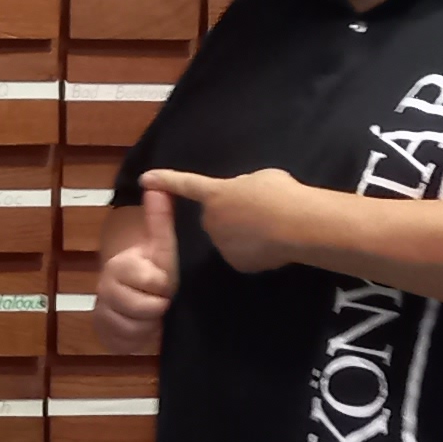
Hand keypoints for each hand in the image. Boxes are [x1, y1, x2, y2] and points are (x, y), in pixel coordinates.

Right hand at [95, 187, 179, 353]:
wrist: (134, 295)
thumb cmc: (152, 268)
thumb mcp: (161, 245)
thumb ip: (159, 218)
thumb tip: (156, 185)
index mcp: (119, 266)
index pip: (147, 278)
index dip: (162, 283)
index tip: (165, 281)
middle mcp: (105, 289)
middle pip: (141, 307)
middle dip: (158, 306)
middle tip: (163, 300)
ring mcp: (102, 313)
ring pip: (134, 328)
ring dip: (150, 324)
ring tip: (154, 314)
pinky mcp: (105, 336)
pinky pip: (126, 344)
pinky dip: (140, 339)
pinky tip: (144, 328)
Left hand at [135, 167, 326, 274]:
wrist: (296, 225)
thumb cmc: (280, 193)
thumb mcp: (259, 179)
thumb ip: (242, 188)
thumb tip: (243, 196)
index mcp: (215, 194)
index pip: (185, 185)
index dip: (165, 180)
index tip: (146, 179)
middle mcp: (211, 220)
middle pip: (216, 217)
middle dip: (232, 215)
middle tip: (260, 211)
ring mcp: (222, 244)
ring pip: (229, 237)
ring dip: (243, 233)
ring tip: (270, 228)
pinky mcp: (236, 263)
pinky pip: (243, 255)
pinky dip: (254, 251)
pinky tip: (271, 245)